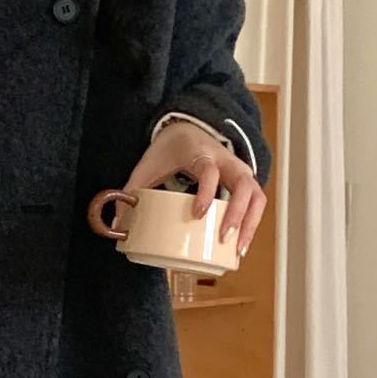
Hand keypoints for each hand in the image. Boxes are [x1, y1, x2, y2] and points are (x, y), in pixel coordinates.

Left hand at [121, 120, 266, 255]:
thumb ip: (132, 192)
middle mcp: (225, 160)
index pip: (209, 171)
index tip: (197, 214)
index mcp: (200, 153)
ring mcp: (238, 169)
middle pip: (244, 183)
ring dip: (251, 222)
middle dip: (238, 213)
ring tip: (237, 249)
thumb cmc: (168, 150)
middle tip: (224, 239)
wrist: (187, 128)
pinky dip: (253, 222)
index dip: (206, 191)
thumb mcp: (147, 167)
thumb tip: (119, 225)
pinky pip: (257, 201)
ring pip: (257, 194)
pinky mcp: (244, 180)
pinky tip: (241, 245)